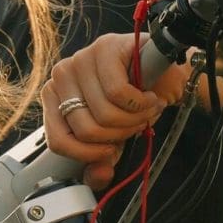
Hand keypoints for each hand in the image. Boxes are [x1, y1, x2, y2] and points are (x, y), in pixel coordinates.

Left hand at [41, 33, 188, 189]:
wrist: (168, 75)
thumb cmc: (136, 101)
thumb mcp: (115, 136)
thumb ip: (101, 160)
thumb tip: (99, 175)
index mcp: (54, 98)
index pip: (58, 141)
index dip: (89, 154)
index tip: (111, 149)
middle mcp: (61, 76)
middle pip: (85, 130)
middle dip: (119, 135)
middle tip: (135, 125)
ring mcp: (81, 59)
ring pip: (104, 113)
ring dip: (134, 120)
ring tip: (145, 110)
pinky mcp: (105, 48)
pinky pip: (118, 93)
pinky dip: (141, 104)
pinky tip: (149, 97)